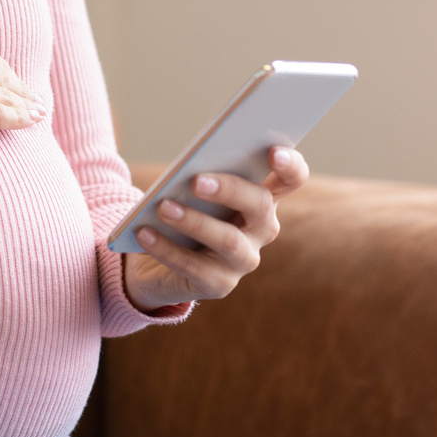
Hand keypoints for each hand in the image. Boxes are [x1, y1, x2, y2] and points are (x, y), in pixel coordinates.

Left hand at [121, 146, 309, 310]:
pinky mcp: (220, 284)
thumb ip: (201, 175)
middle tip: (197, 180)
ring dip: (194, 221)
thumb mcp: (192, 190)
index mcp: (261, 197)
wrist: (158, 262)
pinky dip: (166, 248)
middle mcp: (262, 229)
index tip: (273, 152)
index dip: (290, 164)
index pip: (292, 178)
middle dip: (230, 189)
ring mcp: (244, 259)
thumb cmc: (182, 210)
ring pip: (228, 240)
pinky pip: (195, 267)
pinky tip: (144, 233)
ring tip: (163, 207)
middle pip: (260, 205)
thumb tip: (190, 169)